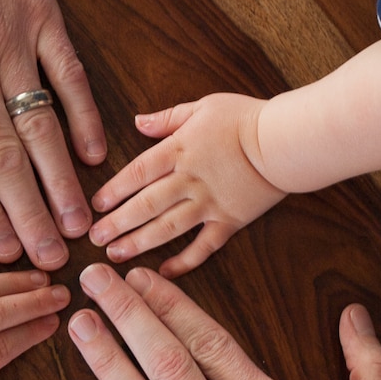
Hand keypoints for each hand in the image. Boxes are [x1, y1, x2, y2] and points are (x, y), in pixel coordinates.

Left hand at [89, 94, 285, 277]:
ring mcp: (209, 204)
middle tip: (94, 239)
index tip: (95, 205)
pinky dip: (184, 261)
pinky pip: (203, 247)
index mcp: (179, 149)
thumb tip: (137, 121)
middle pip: (145, 204)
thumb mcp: (203, 106)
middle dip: (117, 223)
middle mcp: (189, 179)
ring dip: (138, 243)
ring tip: (115, 255)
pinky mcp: (229, 221)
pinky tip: (164, 272)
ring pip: (167, 228)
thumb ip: (167, 118)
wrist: (287, 141)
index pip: (137, 172)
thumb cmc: (245, 119)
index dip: (113, 190)